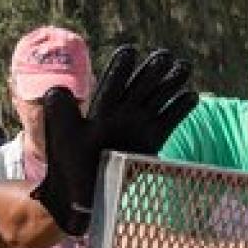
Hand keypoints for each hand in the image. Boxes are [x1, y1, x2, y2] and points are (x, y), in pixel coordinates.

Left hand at [32, 47, 197, 235]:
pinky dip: (179, 110)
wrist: (84, 195)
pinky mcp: (151, 141)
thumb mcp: (63, 136)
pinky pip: (168, 121)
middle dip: (153, 70)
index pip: (113, 83)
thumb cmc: (70, 165)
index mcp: (101, 108)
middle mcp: (122, 113)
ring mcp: (138, 126)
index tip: (129, 52)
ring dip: (170, 83)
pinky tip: (191, 96)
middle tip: (167, 55)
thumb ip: (61, 112)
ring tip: (184, 67)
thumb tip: (56, 89)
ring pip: (157, 98)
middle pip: (140, 86)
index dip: (120, 68)